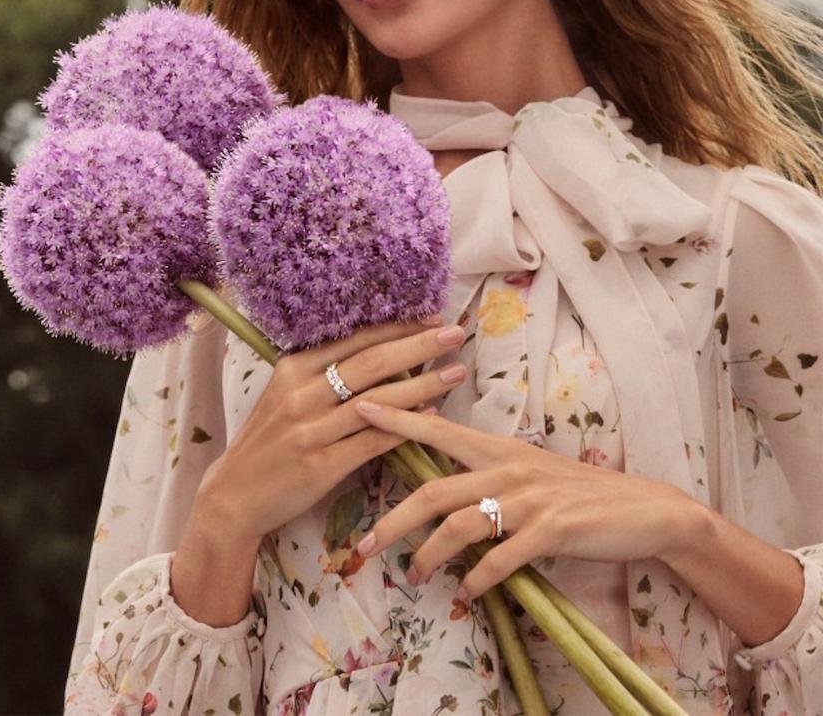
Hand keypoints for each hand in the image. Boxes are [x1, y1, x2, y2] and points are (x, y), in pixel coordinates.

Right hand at [190, 318, 469, 542]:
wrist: (235, 494)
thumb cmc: (268, 441)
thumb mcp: (284, 394)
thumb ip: (322, 373)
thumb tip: (378, 349)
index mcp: (293, 368)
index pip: (355, 339)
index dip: (397, 327)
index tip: (431, 317)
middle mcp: (302, 393)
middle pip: (372, 363)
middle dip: (419, 345)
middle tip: (454, 332)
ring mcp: (312, 429)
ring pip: (378, 401)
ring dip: (422, 385)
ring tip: (454, 372)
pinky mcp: (321, 465)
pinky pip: (373, 441)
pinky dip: (404, 426)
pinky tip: (432, 416)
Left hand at [352, 403, 696, 599]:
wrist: (643, 509)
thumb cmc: (580, 493)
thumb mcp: (530, 473)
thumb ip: (488, 478)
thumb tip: (442, 497)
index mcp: (500, 449)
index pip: (438, 430)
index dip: (398, 418)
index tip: (360, 407)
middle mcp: (508, 468)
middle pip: (435, 490)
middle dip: (393, 520)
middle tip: (362, 546)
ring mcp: (530, 499)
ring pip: (460, 526)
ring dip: (430, 557)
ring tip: (414, 578)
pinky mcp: (551, 531)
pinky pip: (500, 559)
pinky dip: (476, 581)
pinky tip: (464, 596)